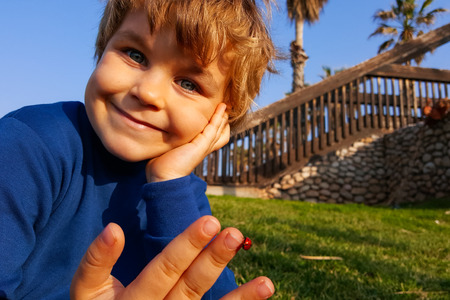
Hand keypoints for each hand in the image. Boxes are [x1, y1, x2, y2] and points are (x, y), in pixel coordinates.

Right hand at [70, 216, 274, 298]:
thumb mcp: (87, 291)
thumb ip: (96, 262)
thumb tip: (114, 229)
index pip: (162, 271)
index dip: (185, 247)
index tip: (210, 221)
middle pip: (189, 287)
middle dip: (213, 259)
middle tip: (235, 233)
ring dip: (239, 298)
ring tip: (267, 283)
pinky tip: (262, 293)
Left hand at [146, 103, 229, 181]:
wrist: (163, 177)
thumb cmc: (162, 165)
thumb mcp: (168, 147)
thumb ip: (169, 138)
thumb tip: (159, 129)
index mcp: (197, 148)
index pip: (212, 134)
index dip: (216, 123)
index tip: (215, 110)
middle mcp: (203, 147)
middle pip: (220, 132)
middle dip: (223, 119)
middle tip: (225, 105)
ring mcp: (204, 146)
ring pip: (220, 128)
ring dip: (223, 116)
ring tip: (225, 104)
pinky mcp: (202, 145)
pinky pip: (214, 128)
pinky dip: (219, 117)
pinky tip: (222, 107)